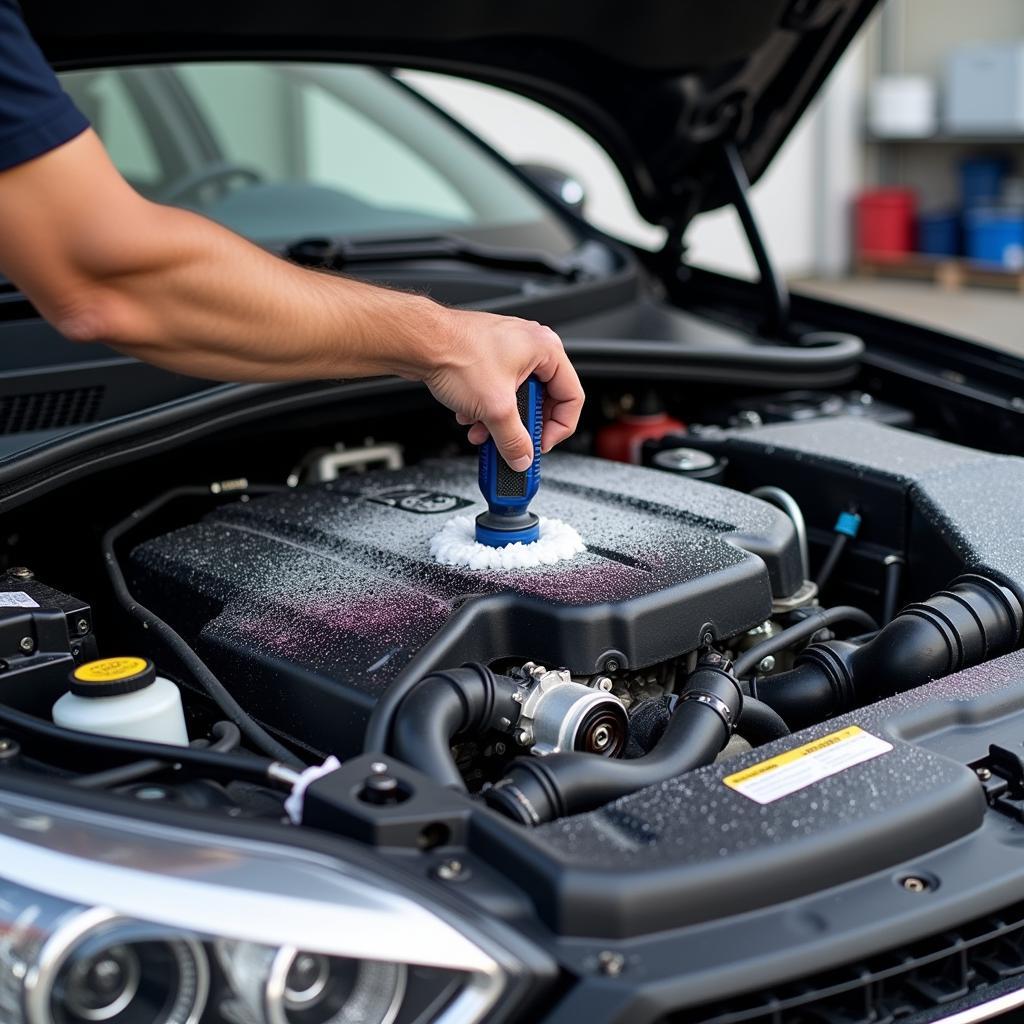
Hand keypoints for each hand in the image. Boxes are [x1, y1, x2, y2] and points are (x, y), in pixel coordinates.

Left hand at [422, 309, 584, 470]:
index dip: (558, 428)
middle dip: (522, 426)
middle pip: (542, 400)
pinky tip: (469, 416)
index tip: (541, 445)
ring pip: (516, 398)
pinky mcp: (486, 356)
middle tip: (513, 442)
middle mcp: (531, 345)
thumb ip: (514, 440)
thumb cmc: (457, 353)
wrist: (418, 340)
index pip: (572, 397)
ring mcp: (507, 349)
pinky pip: (497, 390)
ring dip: (500, 421)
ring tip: (483, 432)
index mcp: (546, 350)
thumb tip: (522, 457)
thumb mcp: (495, 409)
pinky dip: (485, 408)